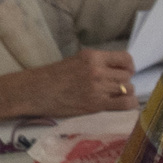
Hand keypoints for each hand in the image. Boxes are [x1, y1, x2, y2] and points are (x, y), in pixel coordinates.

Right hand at [21, 48, 136, 119]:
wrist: (34, 92)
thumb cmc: (52, 77)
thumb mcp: (76, 61)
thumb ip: (97, 63)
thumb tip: (118, 70)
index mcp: (92, 57)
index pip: (125, 58)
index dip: (128, 67)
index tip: (124, 72)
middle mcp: (97, 70)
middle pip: (127, 76)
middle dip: (124, 82)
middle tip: (114, 87)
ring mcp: (97, 88)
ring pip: (128, 89)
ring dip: (124, 94)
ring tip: (113, 96)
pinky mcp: (96, 104)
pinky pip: (125, 104)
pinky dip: (128, 105)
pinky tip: (122, 105)